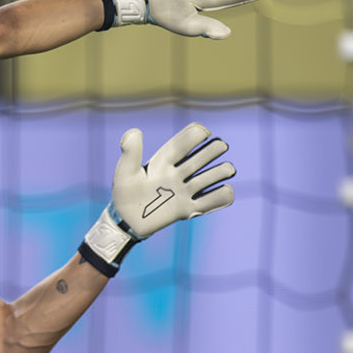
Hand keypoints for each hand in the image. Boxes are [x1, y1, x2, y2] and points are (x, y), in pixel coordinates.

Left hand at [79, 123, 235, 274]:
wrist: (126, 222)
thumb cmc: (124, 194)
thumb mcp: (125, 171)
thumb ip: (131, 152)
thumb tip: (135, 131)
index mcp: (164, 162)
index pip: (183, 143)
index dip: (196, 134)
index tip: (204, 133)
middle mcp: (177, 174)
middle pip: (202, 157)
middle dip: (214, 149)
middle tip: (221, 147)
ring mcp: (184, 192)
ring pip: (210, 177)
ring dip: (222, 171)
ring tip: (227, 170)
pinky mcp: (187, 209)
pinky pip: (210, 202)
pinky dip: (222, 196)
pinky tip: (225, 191)